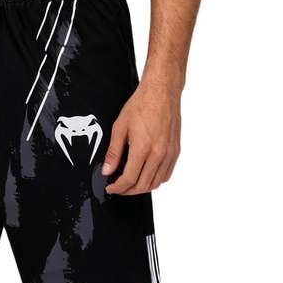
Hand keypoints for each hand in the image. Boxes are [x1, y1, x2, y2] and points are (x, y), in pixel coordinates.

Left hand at [102, 80, 180, 194]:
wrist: (161, 92)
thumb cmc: (141, 105)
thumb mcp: (120, 126)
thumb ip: (114, 152)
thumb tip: (107, 170)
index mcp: (143, 148)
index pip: (129, 179)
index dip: (118, 188)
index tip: (111, 188)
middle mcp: (159, 154)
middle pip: (143, 185)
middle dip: (128, 190)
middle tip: (118, 187)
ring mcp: (169, 154)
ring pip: (156, 183)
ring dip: (142, 187)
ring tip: (131, 183)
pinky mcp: (175, 151)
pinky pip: (166, 174)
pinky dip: (156, 180)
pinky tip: (147, 175)